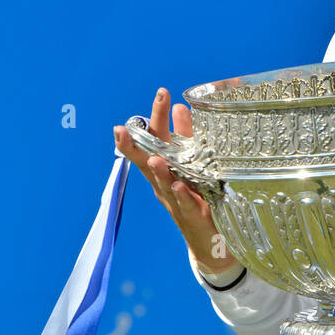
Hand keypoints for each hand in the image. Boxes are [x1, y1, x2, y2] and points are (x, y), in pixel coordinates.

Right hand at [113, 88, 238, 276]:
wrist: (212, 241)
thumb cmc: (201, 197)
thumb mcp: (194, 163)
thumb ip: (188, 137)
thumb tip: (181, 107)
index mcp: (166, 168)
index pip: (157, 139)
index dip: (157, 117)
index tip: (162, 93)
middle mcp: (165, 184)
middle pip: (148, 161)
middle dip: (135, 145)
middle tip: (122, 128)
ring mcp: (175, 201)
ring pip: (162, 184)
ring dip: (157, 172)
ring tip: (152, 158)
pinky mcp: (192, 217)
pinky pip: (185, 205)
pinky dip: (181, 195)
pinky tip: (177, 186)